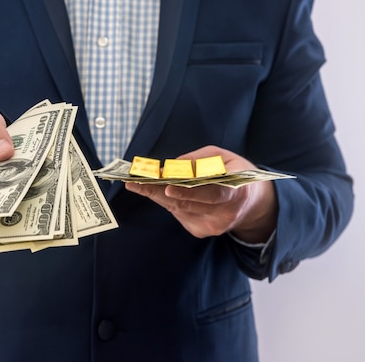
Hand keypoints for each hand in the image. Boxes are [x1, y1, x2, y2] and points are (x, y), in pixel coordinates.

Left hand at [125, 145, 276, 242]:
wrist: (254, 204)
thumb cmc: (237, 173)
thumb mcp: (224, 158)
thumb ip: (199, 160)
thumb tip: (171, 166)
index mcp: (236, 193)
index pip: (210, 195)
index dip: (189, 192)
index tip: (167, 187)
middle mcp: (224, 214)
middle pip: (186, 204)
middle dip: (157, 191)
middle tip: (134, 182)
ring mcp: (211, 226)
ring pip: (177, 209)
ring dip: (156, 195)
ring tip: (136, 183)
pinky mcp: (200, 231)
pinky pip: (178, 213)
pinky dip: (168, 200)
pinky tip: (158, 190)